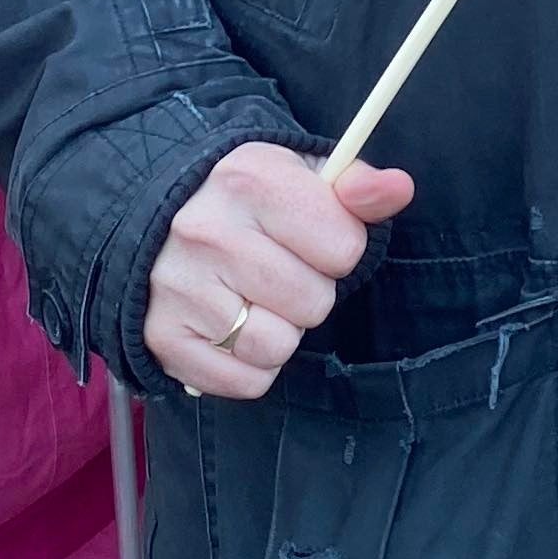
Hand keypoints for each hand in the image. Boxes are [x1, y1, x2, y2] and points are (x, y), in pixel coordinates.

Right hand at [144, 142, 412, 400]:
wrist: (159, 219)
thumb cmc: (249, 203)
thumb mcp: (303, 176)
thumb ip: (359, 186)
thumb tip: (398, 188)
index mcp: (249, 178)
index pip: (344, 248)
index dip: (339, 249)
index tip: (311, 238)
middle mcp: (207, 230)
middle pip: (314, 303)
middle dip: (309, 294)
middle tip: (279, 271)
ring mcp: (179, 287)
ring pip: (278, 347)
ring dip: (280, 332)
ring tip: (255, 299)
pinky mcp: (162, 337)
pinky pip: (245, 381)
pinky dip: (250, 366)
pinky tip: (232, 328)